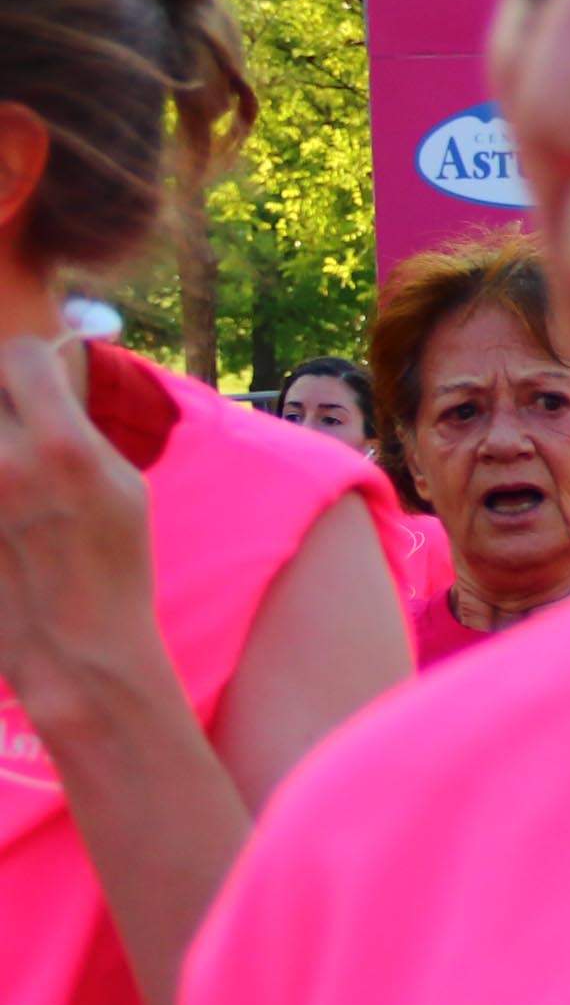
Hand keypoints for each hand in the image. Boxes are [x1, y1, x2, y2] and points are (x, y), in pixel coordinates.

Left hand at [0, 340, 172, 738]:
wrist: (73, 648)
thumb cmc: (112, 564)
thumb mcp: (122, 486)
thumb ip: (73, 427)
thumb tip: (38, 376)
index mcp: (64, 448)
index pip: (17, 356)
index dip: (22, 365)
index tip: (24, 384)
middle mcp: (6, 465)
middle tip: (10, 433)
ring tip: (7, 477)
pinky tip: (3, 516)